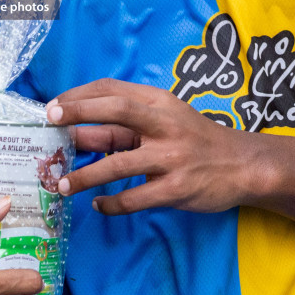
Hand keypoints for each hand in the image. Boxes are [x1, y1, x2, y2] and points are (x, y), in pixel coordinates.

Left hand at [47, 78, 262, 215]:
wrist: (244, 165)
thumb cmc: (194, 139)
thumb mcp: (163, 121)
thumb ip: (124, 125)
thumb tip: (75, 131)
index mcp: (159, 102)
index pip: (113, 89)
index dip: (79, 96)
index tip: (53, 106)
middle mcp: (165, 125)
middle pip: (116, 110)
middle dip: (79, 113)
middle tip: (49, 124)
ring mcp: (172, 157)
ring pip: (118, 164)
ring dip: (85, 176)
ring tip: (62, 185)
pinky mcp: (177, 188)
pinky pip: (135, 198)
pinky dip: (111, 204)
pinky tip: (99, 205)